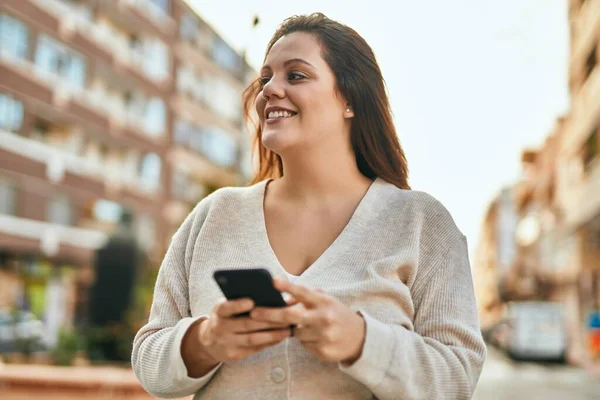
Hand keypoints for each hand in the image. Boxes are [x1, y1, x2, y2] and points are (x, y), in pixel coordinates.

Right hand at [197, 297, 292, 361]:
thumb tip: (270, 292)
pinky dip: (268, 343)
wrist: (209, 340)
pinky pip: (253, 349)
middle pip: (246, 324)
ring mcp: (226, 343)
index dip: (238, 305)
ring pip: (252, 339)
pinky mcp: (233, 355)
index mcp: (219, 311)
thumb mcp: (227, 305)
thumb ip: (241, 299)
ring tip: (287, 329)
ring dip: (272, 334)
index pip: (227, 307)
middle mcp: (220, 327)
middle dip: (267, 321)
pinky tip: (280, 338)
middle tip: (285, 316)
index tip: (252, 302)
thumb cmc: (226, 316)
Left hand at [250, 278, 365, 364]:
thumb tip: (283, 299)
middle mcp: (323, 318)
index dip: (287, 287)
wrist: (359, 338)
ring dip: (289, 330)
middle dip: (270, 314)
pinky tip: (310, 337)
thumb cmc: (336, 314)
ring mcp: (322, 336)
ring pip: (294, 333)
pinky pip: (302, 345)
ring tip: (291, 326)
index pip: (303, 293)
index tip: (272, 281)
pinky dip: (302, 340)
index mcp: (323, 302)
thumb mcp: (325, 300)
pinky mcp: (321, 351)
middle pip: (291, 316)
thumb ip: (305, 297)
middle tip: (253, 313)